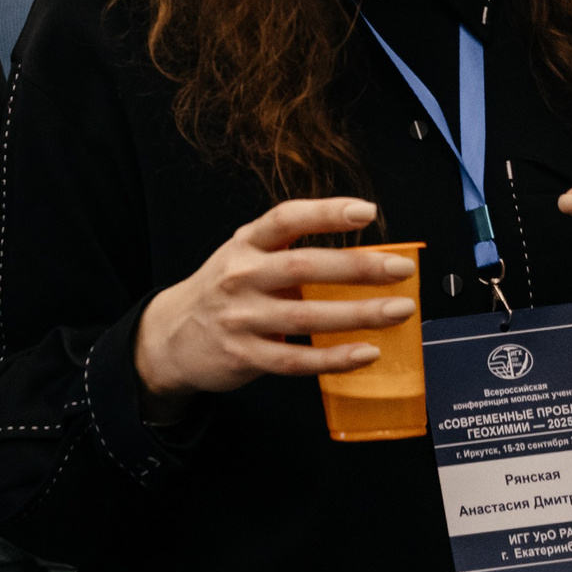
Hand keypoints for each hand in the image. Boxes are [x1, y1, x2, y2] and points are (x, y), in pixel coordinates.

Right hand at [133, 199, 418, 414]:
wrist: (170, 336)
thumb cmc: (222, 292)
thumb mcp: (244, 257)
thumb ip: (288, 252)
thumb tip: (360, 255)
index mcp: (245, 245)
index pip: (286, 219)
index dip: (327, 212)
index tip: (366, 212)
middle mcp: (241, 276)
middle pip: (305, 266)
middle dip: (359, 267)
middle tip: (400, 269)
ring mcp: (241, 318)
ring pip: (307, 316)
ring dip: (359, 314)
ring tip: (400, 310)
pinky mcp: (245, 355)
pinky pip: (298, 359)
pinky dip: (335, 357)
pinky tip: (367, 353)